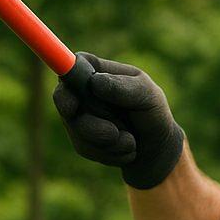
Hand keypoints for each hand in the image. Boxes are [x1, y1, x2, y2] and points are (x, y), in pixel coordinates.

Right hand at [53, 52, 184, 189]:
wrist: (155, 144)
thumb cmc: (151, 111)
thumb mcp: (146, 94)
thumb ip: (123, 87)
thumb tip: (96, 83)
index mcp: (96, 71)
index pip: (70, 67)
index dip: (67, 82)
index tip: (75, 102)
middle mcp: (81, 92)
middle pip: (65, 102)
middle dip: (90, 125)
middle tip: (113, 134)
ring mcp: (78, 116)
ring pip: (78, 131)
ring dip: (110, 141)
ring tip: (131, 139)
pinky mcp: (80, 139)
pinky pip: (87, 149)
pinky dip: (111, 153)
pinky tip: (126, 148)